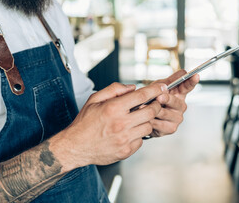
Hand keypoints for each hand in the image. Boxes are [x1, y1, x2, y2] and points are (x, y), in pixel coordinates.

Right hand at [50, 82, 168, 169]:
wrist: (76, 146)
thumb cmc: (84, 122)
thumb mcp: (94, 99)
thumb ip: (114, 89)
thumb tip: (133, 88)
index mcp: (113, 108)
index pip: (142, 96)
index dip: (155, 90)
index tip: (162, 87)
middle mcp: (121, 124)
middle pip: (151, 111)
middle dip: (155, 105)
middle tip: (153, 103)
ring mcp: (124, 139)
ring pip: (148, 126)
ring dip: (146, 120)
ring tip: (137, 118)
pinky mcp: (126, 151)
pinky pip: (141, 140)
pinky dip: (139, 134)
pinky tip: (129, 132)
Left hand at [149, 70, 199, 136]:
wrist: (143, 116)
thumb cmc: (152, 99)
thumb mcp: (158, 86)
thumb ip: (169, 80)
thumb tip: (182, 73)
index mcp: (179, 93)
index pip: (187, 86)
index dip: (192, 81)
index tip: (196, 75)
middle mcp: (181, 106)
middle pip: (176, 102)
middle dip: (167, 99)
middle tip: (158, 98)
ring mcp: (177, 118)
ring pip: (165, 113)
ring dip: (153, 110)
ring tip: (141, 107)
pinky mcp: (171, 128)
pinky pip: (159, 124)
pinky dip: (150, 120)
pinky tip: (145, 118)